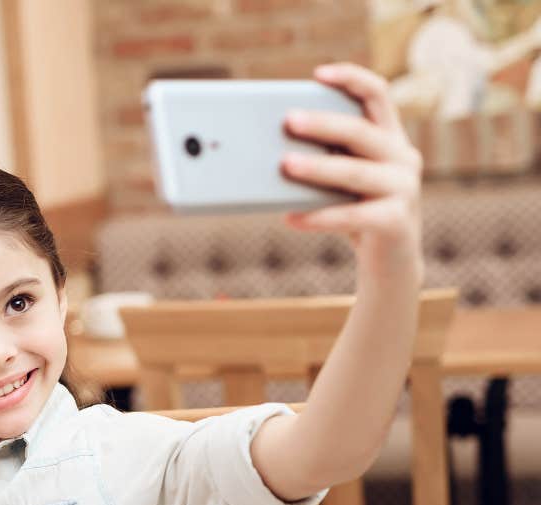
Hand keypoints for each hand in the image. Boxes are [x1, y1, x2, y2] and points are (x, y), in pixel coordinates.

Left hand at [281, 63, 423, 282]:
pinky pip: (353, 216)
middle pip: (362, 132)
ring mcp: (405, 189)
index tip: (319, 73)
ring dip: (318, 167)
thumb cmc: (356, 211)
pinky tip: (290, 218)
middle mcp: (404, 157)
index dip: (352, 78)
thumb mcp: (342, 179)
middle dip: (324, 124)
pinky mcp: (396, 222)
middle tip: (288, 121)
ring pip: (356, 172)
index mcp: (390, 138)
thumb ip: (324, 158)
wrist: (389, 261)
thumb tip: (270, 147)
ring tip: (284, 165)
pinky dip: (318, 217)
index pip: (377, 95)